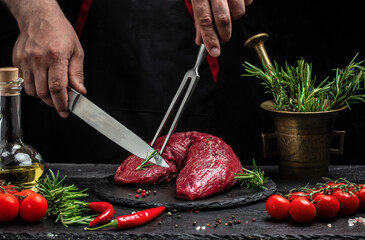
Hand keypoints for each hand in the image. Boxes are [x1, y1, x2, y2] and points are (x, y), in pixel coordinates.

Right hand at [3, 0, 85, 117]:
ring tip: (52, 90)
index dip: (62, 103)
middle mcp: (39, 59)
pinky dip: (34, 87)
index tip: (65, 111)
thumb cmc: (60, 32)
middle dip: (54, 102)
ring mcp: (26, 60)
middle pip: (44, 93)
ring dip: (43, 96)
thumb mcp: (76, 52)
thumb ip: (77, 73)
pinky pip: (24, 82)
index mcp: (56, 56)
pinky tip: (42, 81)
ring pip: (32, 91)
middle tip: (61, 101)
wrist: (39, 18)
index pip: (57, 88)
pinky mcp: (17, 61)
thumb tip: (80, 91)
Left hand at [191, 0, 252, 56]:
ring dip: (233, 16)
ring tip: (227, 9)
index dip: (210, 38)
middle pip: (223, 20)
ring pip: (238, 13)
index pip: (205, 20)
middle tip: (221, 36)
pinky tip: (234, 1)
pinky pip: (248, 3)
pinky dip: (242, 5)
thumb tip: (201, 39)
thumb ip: (199, 17)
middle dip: (223, 34)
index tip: (214, 51)